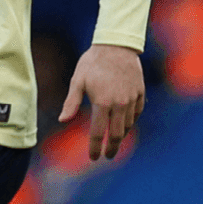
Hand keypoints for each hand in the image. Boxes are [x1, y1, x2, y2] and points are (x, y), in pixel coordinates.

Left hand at [58, 43, 145, 160]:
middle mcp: (119, 104)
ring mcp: (131, 99)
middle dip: (112, 148)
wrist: (116, 45)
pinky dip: (131, 121)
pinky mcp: (140, 93)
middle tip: (108, 156)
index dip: (95, 148)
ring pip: (128, 125)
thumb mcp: (78, 81)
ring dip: (121, 135)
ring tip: (115, 141)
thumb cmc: (93, 62)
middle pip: (117, 134)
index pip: (98, 133)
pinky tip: (126, 124)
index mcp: (102, 103)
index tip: (94, 158)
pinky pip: (137, 113)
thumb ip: (71, 103)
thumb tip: (62, 120)